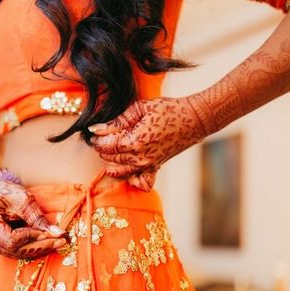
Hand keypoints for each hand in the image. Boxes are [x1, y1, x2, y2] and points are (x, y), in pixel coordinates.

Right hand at [0, 179, 66, 258]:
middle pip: (15, 251)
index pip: (11, 240)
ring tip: (58, 241)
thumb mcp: (23, 199)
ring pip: (16, 254)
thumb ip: (38, 218)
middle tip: (63, 240)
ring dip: (39, 248)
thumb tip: (58, 234)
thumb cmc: (6, 192)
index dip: (31, 238)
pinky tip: (47, 242)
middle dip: (40, 246)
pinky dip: (32, 248)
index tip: (50, 232)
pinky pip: (15, 253)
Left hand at [89, 96, 206, 190]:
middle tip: (102, 137)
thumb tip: (95, 129)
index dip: (98, 138)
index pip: (106, 145)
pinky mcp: (155, 168)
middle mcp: (139, 158)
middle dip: (103, 148)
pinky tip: (127, 168)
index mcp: (134, 142)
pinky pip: (140, 181)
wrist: (193, 119)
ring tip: (112, 148)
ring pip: (120, 170)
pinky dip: (131, 178)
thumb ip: (116, 121)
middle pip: (111, 158)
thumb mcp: (139, 109)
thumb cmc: (168, 109)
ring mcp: (148, 165)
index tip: (95, 131)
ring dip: (111, 161)